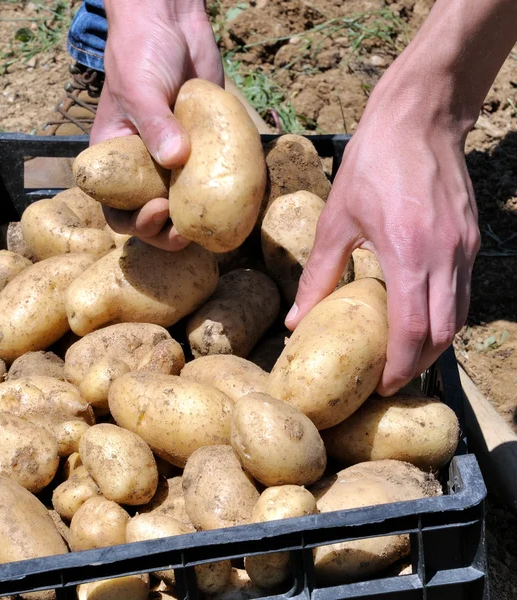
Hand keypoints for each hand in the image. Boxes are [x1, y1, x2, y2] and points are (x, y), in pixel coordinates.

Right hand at [92, 0, 222, 250]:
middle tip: (187, 232)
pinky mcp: (203, 152)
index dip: (135, 222)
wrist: (172, 22)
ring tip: (213, 224)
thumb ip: (154, 124)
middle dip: (167, 233)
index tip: (158, 209)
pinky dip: (221, 196)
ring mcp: (174, 164)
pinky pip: (210, 182)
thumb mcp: (140, 88)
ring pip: (184, 208)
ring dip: (196, 222)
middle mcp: (144, 169)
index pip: (117, 209)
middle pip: (152, 218)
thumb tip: (176, 159)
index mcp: (116, 162)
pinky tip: (236, 200)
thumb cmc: (141, 52)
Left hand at [285, 74, 479, 395]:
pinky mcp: (472, 240)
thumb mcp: (337, 219)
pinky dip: (443, 318)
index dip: (398, 366)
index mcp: (410, 251)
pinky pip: (462, 294)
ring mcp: (465, 249)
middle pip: (442, 334)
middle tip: (390, 379)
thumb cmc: (373, 163)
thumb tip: (294, 321)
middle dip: (417, 364)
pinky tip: (419, 320)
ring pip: (458, 317)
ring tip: (402, 358)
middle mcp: (447, 256)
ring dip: (433, 345)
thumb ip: (318, 275)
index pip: (413, 329)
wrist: (421, 117)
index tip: (380, 387)